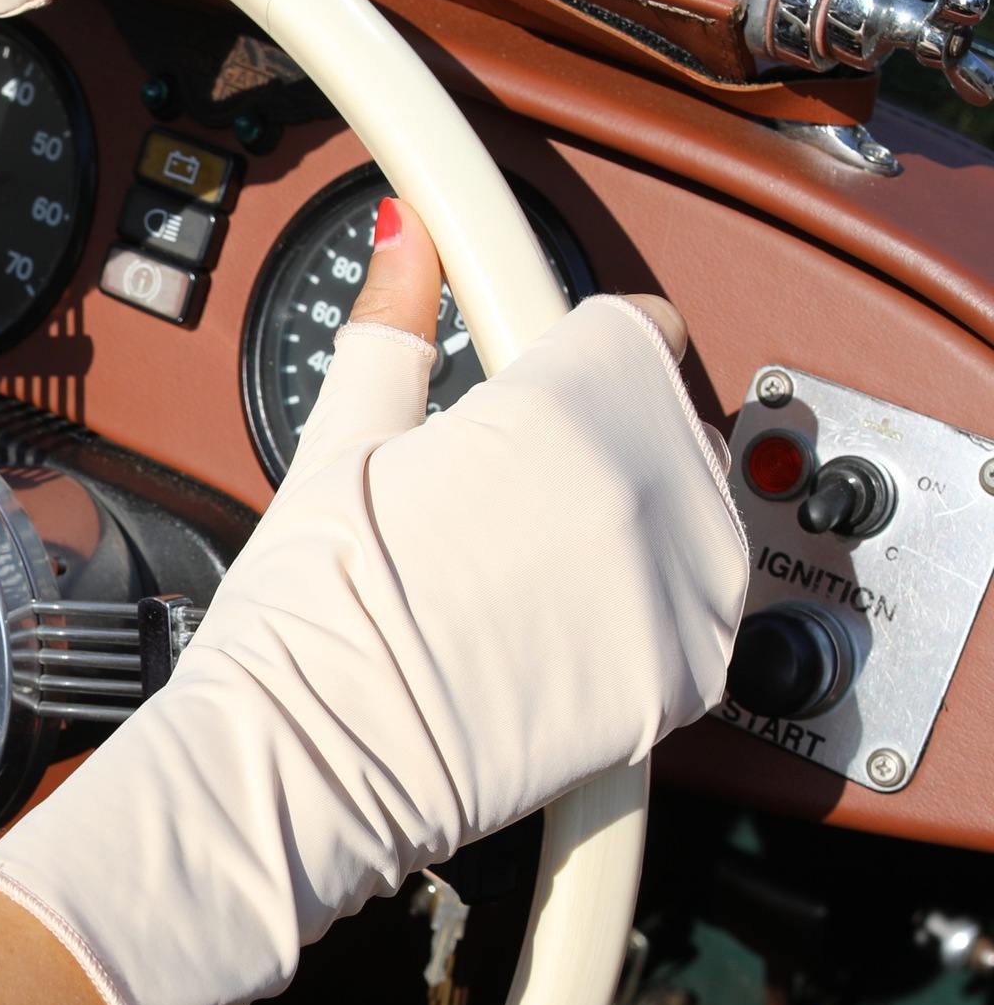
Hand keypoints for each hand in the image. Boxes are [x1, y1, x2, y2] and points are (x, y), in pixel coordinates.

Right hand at [0, 201, 748, 1004]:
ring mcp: (680, 592)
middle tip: (494, 495)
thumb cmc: (311, 619)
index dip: (574, 356)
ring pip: (692, 508)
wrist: (310, 766)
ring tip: (517, 566)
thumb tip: (404, 238)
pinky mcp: (685, 680)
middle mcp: (651, 492)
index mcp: (571, 406)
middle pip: (665, 418)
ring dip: (629, 520)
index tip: (532, 386)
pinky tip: (546, 626)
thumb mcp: (341, 445)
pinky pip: (694, 604)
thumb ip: (393, 327)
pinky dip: (641, 607)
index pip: (636, 328)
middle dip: (596, 441)